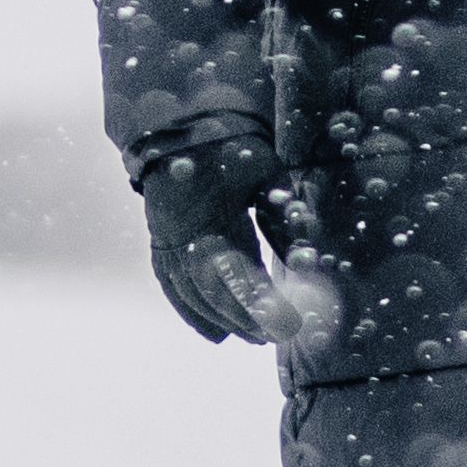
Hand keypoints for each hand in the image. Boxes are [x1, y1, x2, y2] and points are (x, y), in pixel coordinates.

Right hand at [140, 150, 301, 349]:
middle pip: (213, 291)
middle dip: (244, 318)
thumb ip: (282, 217)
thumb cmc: (232, 148)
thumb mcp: (265, 175)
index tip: (288, 323)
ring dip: (221, 320)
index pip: (238, 273)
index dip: (261, 302)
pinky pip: (172, 287)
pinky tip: (214, 333)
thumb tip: (305, 260)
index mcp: (213, 219)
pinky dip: (191, 313)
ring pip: (191, 294)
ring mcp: (168, 241)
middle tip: (275, 337)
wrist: (185, 128)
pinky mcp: (161, 243)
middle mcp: (184, 236)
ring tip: (251, 338)